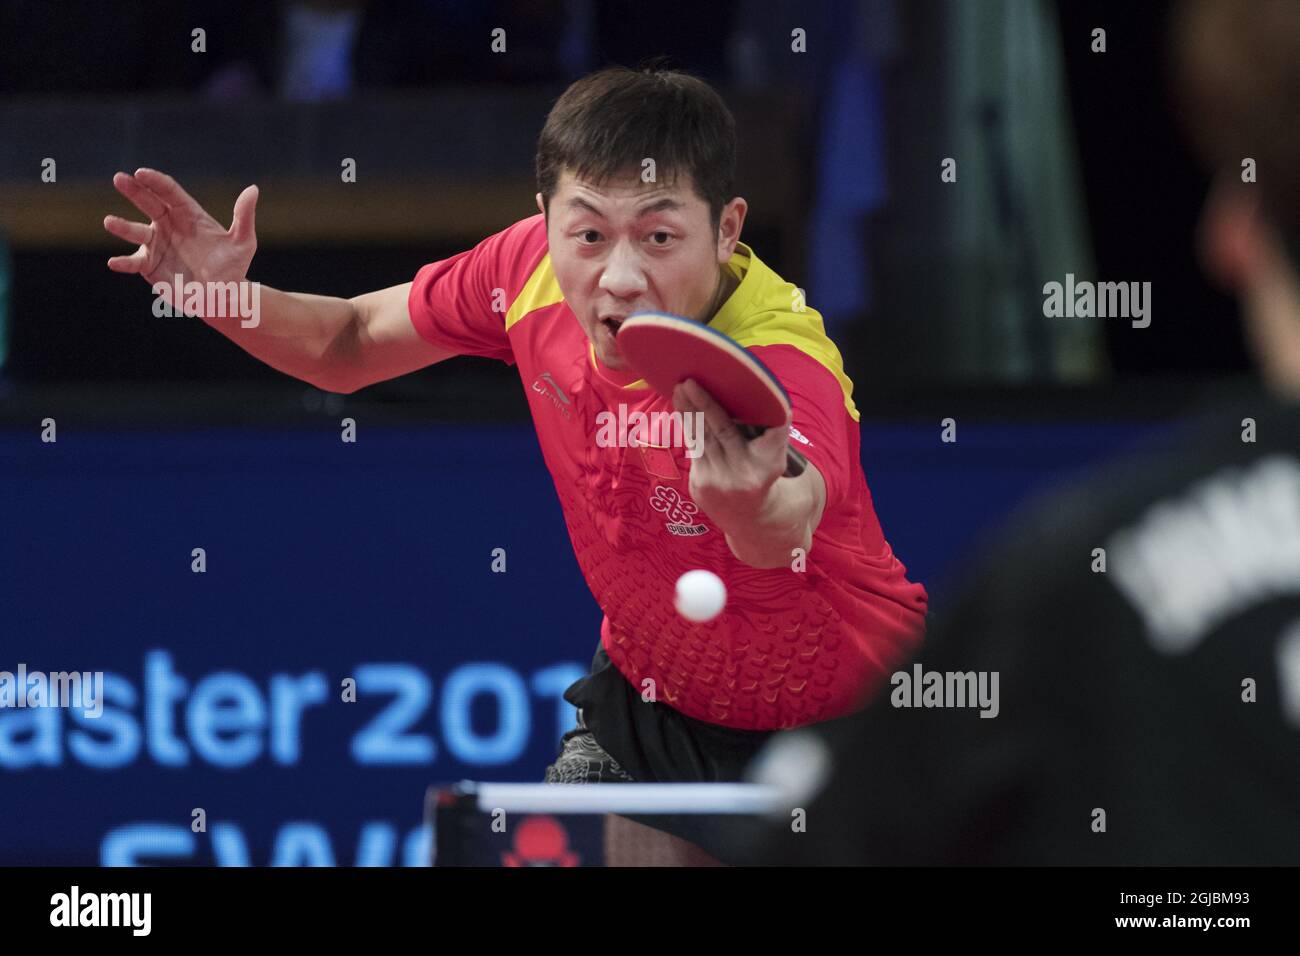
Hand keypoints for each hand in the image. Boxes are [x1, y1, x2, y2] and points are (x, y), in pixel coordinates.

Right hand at [104, 168, 258, 316]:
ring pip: (136, 232)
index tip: (141, 173)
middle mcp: (168, 225)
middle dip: (134, 191)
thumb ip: (244, 217)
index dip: (156, 182)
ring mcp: (156, 245)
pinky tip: (114, 262)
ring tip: (109, 222)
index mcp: (188, 215)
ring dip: (123, 227)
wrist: (223, 295)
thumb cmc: (233, 267)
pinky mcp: (149, 266)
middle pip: (148, 203)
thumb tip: (253, 189)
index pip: (169, 192)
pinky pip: (134, 262)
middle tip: (119, 178)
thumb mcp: (243, 243)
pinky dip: (124, 263)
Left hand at [672, 377, 790, 530]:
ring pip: (702, 437)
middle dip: (704, 404)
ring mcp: (720, 480)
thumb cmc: (761, 472)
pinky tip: (681, 408)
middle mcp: (745, 472)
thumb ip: (770, 429)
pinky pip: (694, 448)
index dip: (758, 411)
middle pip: (723, 430)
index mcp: (770, 463)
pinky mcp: (701, 484)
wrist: (748, 516)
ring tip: (680, 388)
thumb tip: (758, 390)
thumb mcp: (774, 455)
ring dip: (688, 411)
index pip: (770, 431)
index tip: (747, 389)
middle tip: (691, 381)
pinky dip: (687, 426)